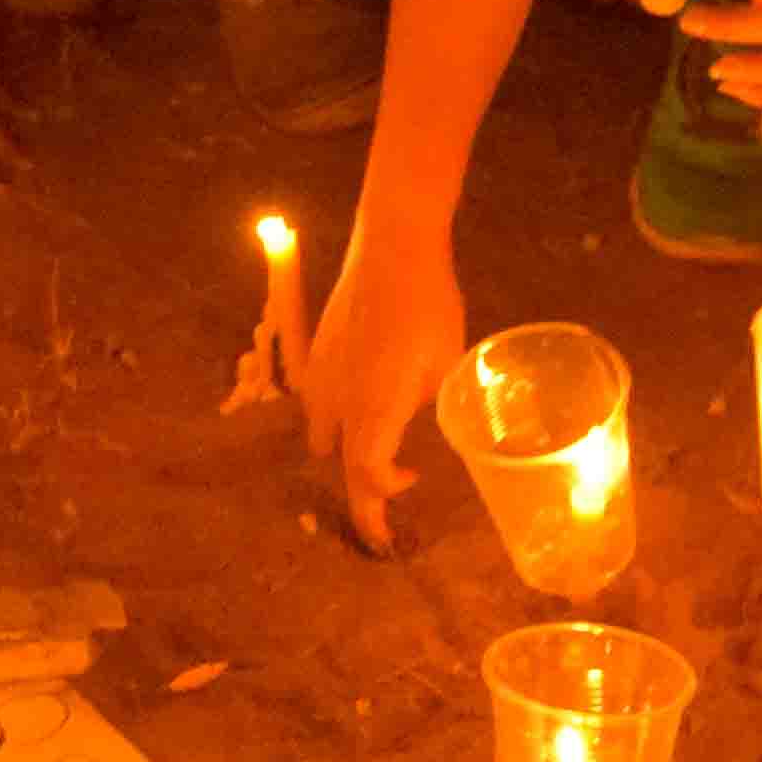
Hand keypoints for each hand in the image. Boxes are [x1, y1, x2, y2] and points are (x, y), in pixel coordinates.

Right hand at [296, 230, 464, 553]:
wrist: (391, 247)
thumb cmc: (427, 307)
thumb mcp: (445, 367)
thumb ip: (430, 405)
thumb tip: (427, 421)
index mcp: (371, 413)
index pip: (366, 481)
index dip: (380, 510)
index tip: (400, 514)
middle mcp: (335, 403)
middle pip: (341, 466)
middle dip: (363, 494)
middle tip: (387, 510)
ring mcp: (319, 378)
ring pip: (322, 436)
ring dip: (347, 453)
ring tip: (379, 453)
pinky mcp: (315, 354)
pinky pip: (319, 404)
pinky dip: (338, 420)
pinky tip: (367, 401)